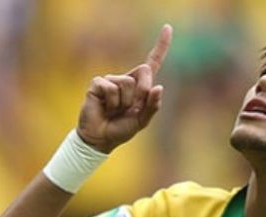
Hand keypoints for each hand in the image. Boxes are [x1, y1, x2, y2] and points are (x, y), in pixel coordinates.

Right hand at [77, 24, 172, 152]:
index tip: (167, 27)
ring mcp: (111, 80)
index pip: (152, 63)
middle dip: (143, 91)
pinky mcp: (98, 84)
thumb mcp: (140, 121)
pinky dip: (112, 103)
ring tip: (114, 111)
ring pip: (127, 83)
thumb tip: (158, 87)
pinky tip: (105, 109)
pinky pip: (111, 88)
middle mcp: (126, 79)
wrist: (100, 139)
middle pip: (144, 71)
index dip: (161, 47)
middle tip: (131, 108)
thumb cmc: (120, 130)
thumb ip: (152, 107)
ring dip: (124, 103)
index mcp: (140, 87)